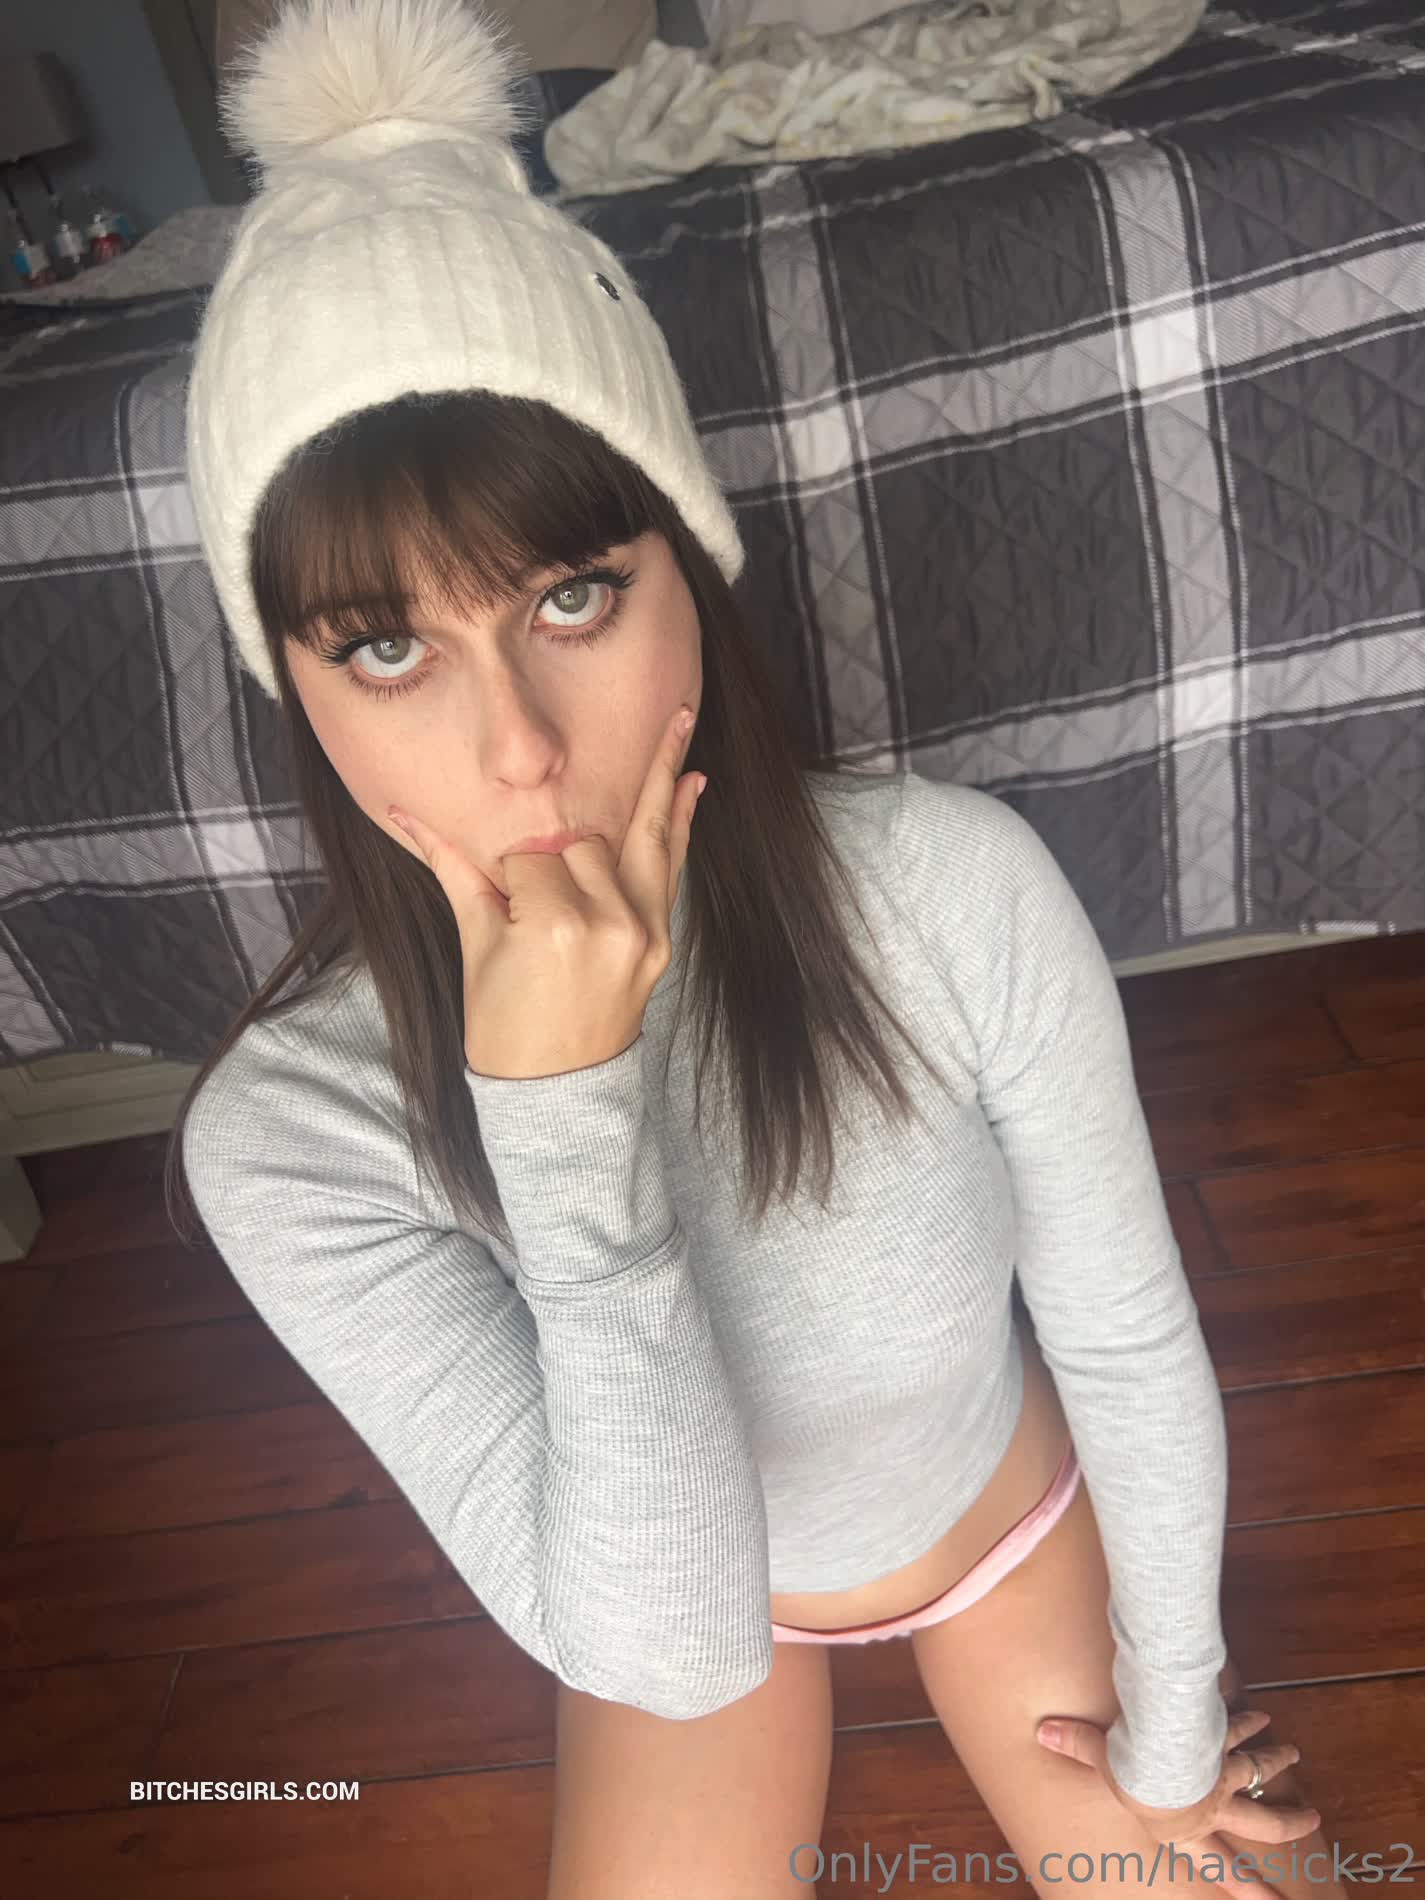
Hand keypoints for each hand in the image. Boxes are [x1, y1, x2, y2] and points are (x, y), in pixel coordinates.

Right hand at [388, 702, 702, 1078]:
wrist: (553, 1094)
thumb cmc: (503, 1025)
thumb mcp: (475, 945)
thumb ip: (451, 868)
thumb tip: (402, 810)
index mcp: (556, 927)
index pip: (531, 860)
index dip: (511, 878)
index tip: (506, 914)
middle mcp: (609, 924)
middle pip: (583, 844)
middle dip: (559, 856)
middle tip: (545, 891)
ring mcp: (643, 934)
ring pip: (636, 842)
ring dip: (643, 799)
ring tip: (680, 718)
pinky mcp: (661, 943)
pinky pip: (669, 869)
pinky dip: (680, 825)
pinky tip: (692, 779)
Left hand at [1036, 1707, 1319, 1899]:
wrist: (1162, 1748)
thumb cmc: (1131, 1770)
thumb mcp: (1100, 1758)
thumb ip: (1074, 1745)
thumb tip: (1041, 1732)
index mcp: (1187, 1828)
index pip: (1222, 1866)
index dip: (1248, 1888)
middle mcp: (1212, 1805)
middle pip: (1262, 1822)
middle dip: (1289, 1824)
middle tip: (1314, 1820)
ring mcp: (1223, 1770)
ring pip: (1259, 1770)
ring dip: (1277, 1761)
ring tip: (1294, 1753)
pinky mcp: (1222, 1737)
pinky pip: (1239, 1730)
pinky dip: (1251, 1723)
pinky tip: (1262, 1714)